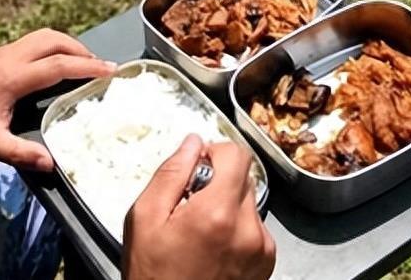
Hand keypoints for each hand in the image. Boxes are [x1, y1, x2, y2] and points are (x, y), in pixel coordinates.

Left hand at [0, 29, 114, 170]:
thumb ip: (22, 154)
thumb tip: (52, 164)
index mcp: (10, 78)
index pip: (56, 66)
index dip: (86, 67)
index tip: (109, 70)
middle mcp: (7, 58)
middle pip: (52, 39)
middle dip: (79, 48)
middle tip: (99, 66)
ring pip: (40, 37)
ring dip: (65, 45)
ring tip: (82, 63)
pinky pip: (29, 43)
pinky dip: (49, 48)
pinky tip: (54, 65)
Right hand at [123, 136, 275, 279]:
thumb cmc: (153, 276)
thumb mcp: (145, 218)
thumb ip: (171, 173)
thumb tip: (192, 143)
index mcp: (217, 213)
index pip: (237, 155)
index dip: (214, 152)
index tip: (197, 166)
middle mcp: (248, 229)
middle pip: (243, 178)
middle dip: (217, 183)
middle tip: (189, 205)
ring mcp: (261, 249)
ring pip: (248, 203)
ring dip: (227, 207)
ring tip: (199, 232)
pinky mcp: (266, 263)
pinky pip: (255, 228)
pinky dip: (237, 229)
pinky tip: (212, 247)